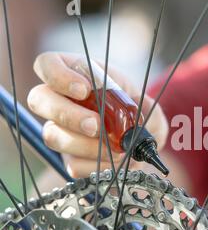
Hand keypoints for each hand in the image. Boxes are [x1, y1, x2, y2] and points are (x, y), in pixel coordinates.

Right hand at [28, 52, 168, 177]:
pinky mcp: (71, 157)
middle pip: (39, 100)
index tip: (84, 90)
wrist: (145, 140)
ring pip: (53, 135)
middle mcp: (61, 100)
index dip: (58, 76)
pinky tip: (113, 161)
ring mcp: (62, 130)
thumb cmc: (139, 112)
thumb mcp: (145, 101)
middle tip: (96, 125)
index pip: (47, 64)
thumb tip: (142, 116)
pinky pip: (72, 164)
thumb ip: (144, 105)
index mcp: (77, 74)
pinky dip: (96, 165)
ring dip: (85, 145)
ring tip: (115, 148)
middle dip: (68, 115)